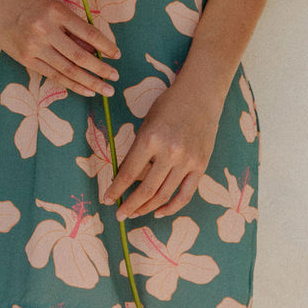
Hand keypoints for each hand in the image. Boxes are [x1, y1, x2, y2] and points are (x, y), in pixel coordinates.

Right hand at [0, 0, 120, 97]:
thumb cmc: (26, 4)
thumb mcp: (51, 7)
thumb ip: (72, 27)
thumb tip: (95, 48)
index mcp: (56, 12)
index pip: (87, 32)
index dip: (105, 45)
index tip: (116, 55)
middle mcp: (45, 30)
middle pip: (79, 55)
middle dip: (100, 68)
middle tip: (116, 77)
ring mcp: (34, 46)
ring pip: (68, 69)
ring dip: (90, 82)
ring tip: (105, 89)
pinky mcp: (25, 59)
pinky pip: (53, 75)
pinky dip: (71, 84)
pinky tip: (85, 90)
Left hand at [103, 75, 222, 219]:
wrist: (200, 93)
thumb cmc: (168, 105)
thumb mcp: (146, 123)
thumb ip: (138, 150)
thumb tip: (126, 178)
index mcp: (150, 139)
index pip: (128, 173)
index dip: (116, 189)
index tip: (106, 199)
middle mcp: (169, 152)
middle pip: (146, 190)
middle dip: (129, 205)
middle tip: (119, 215)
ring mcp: (187, 161)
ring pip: (164, 195)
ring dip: (146, 208)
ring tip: (135, 214)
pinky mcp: (201, 165)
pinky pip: (185, 194)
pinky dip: (171, 207)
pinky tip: (159, 212)